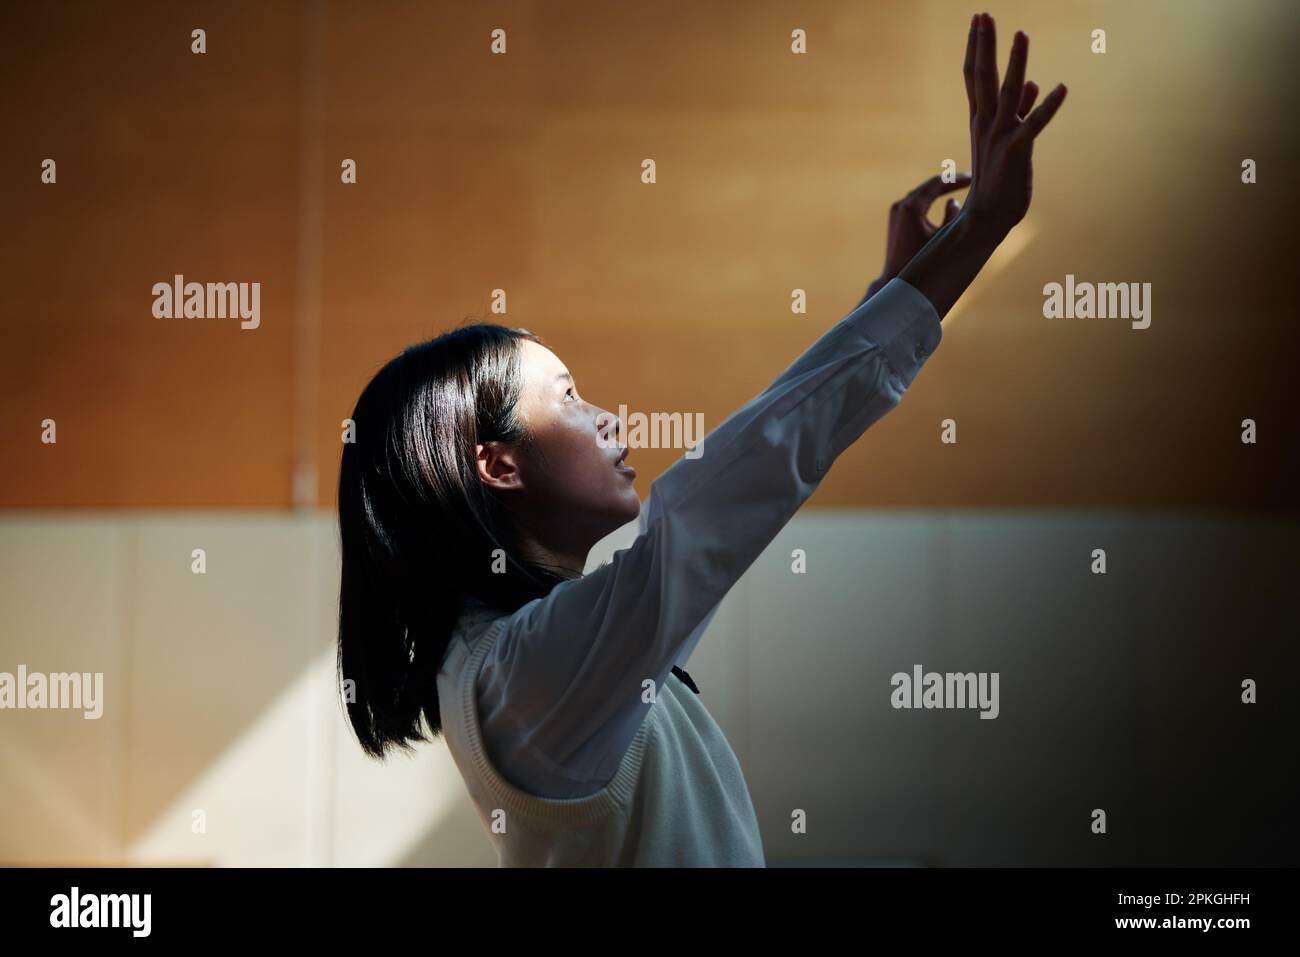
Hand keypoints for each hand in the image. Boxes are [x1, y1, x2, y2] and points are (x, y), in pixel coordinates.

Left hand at [861, 172, 970, 304]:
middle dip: (950, 182)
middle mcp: (901, 205)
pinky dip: (932, 198)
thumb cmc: (921, 260)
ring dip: (941, 189)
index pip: (937, 183)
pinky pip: (917, 201)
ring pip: (923, 192)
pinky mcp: (897, 216)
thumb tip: (953, 202)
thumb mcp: (942, 237)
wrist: (896, 275)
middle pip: (929, 186)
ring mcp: (897, 210)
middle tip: (971, 179)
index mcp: (911, 207)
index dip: (957, 179)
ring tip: (962, 185)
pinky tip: (947, 199)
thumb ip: (952, 217)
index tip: (974, 178)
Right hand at [962, 12, 1066, 236]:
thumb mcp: (1006, 139)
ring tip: (1021, 33)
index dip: (975, 47)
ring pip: (1007, 93)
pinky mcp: (1016, 152)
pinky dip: (1048, 107)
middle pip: (982, 77)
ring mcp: (1000, 137)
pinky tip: (1063, 88)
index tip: (977, 20)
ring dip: (1015, 63)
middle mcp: (986, 124)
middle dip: (983, 44)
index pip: (973, 76)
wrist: (987, 218)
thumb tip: (1030, 82)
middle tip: (983, 14)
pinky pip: (1034, 125)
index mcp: (980, 120)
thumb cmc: (997, 180)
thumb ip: (1019, 109)